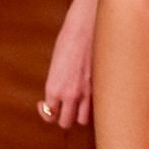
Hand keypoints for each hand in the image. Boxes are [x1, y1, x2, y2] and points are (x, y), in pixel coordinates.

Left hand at [41, 1, 94, 128]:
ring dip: (80, 114)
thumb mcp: (56, 63)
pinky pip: (97, 107)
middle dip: (64, 116)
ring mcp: (88, 92)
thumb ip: (57, 82)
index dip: (48, 113)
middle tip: (64, 107)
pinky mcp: (101, 86)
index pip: (50, 115)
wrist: (87, 25)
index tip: (46, 105)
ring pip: (83, 120)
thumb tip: (61, 92)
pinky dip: (94, 106)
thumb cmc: (69, 38)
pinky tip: (92, 97)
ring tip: (79, 105)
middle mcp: (69, 94)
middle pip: (66, 123)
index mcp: (53, 88)